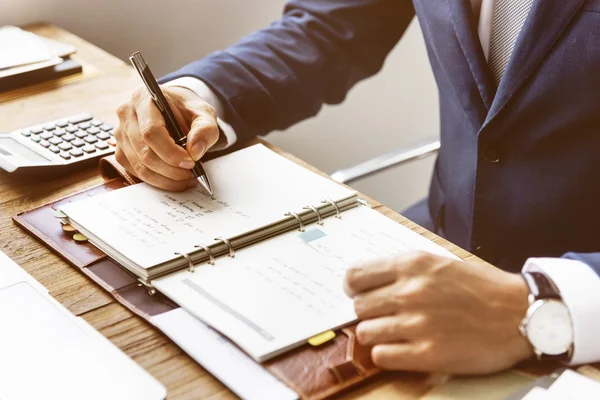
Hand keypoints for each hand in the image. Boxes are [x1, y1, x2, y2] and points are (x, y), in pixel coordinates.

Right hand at [114, 85, 219, 190]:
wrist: (175, 110)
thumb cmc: (186, 109)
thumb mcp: (204, 113)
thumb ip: (205, 129)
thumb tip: (195, 151)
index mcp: (143, 98)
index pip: (151, 131)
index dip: (171, 152)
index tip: (190, 162)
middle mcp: (126, 115)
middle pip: (145, 152)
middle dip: (171, 169)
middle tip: (192, 173)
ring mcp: (120, 134)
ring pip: (140, 167)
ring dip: (166, 179)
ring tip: (186, 177)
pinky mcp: (121, 151)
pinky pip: (137, 173)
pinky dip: (158, 180)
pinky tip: (174, 178)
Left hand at [344, 252, 532, 374]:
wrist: (519, 314)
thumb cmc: (480, 288)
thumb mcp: (439, 264)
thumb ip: (403, 270)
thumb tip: (366, 282)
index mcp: (412, 265)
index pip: (354, 276)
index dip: (352, 287)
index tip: (359, 293)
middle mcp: (410, 292)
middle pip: (358, 307)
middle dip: (368, 312)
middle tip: (385, 316)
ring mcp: (417, 324)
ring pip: (365, 332)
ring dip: (377, 335)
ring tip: (395, 334)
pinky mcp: (427, 354)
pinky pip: (381, 356)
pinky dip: (387, 354)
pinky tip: (402, 349)